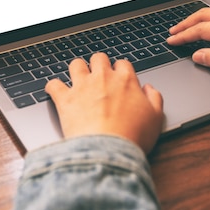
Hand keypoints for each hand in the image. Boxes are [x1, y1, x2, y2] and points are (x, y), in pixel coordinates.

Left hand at [45, 53, 163, 153]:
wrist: (108, 151)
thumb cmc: (133, 136)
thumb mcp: (156, 118)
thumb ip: (155, 99)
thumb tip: (150, 89)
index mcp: (126, 80)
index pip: (123, 64)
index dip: (121, 70)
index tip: (120, 78)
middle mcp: (103, 78)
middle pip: (99, 58)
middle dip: (98, 64)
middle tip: (99, 76)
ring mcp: (82, 86)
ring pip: (76, 64)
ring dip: (77, 69)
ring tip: (78, 78)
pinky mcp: (65, 99)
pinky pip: (53, 84)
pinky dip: (53, 87)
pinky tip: (55, 91)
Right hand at [166, 7, 209, 78]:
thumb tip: (198, 56)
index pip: (201, 30)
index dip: (183, 36)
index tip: (170, 41)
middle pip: (204, 15)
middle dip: (185, 23)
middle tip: (172, 32)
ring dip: (196, 19)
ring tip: (185, 27)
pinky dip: (209, 18)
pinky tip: (208, 24)